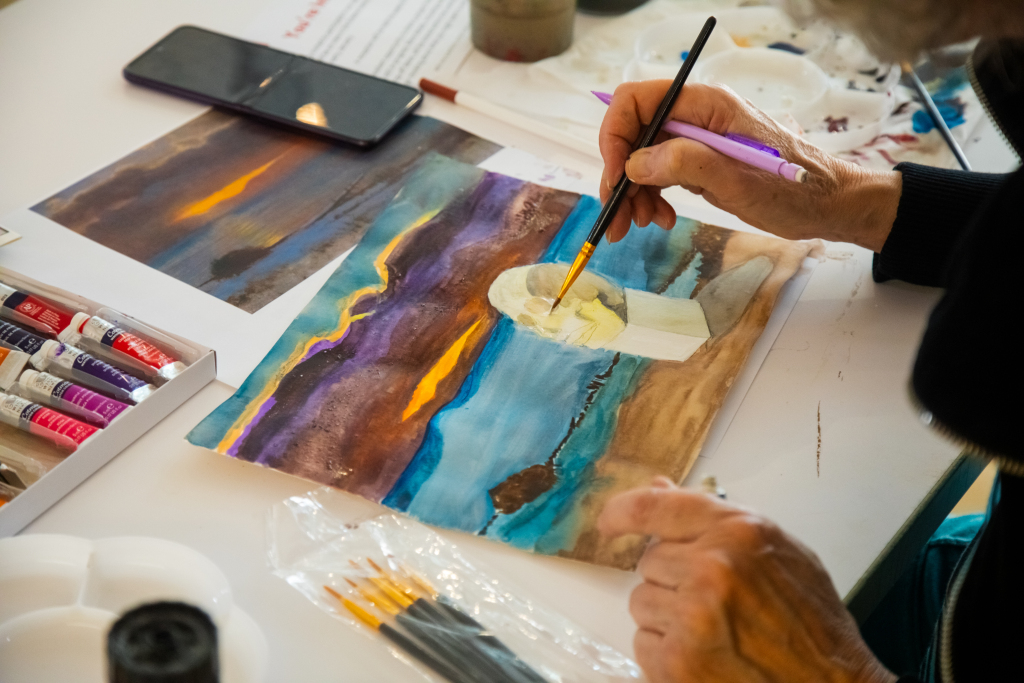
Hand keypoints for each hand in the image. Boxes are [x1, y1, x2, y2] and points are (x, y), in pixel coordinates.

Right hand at [598, 81, 900, 250]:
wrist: (830, 205)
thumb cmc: (794, 190)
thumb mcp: (737, 181)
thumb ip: (685, 163)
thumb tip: (635, 163)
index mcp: (706, 104)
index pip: (636, 101)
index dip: (615, 137)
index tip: (615, 179)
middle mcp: (698, 115)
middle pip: (635, 133)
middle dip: (620, 174)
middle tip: (619, 219)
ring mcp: (699, 138)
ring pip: (643, 157)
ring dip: (634, 192)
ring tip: (643, 224)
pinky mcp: (702, 161)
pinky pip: (661, 173)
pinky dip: (652, 196)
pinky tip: (661, 218)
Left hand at [598, 477, 895, 682]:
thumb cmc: (813, 625)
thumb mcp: (780, 552)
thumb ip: (717, 518)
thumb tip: (660, 487)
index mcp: (739, 532)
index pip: (653, 507)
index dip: (622, 512)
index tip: (611, 522)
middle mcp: (712, 568)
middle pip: (649, 561)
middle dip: (673, 579)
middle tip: (714, 602)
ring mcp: (693, 617)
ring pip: (641, 602)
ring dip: (667, 617)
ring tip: (715, 631)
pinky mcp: (678, 663)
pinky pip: (642, 644)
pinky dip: (666, 653)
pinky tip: (707, 656)